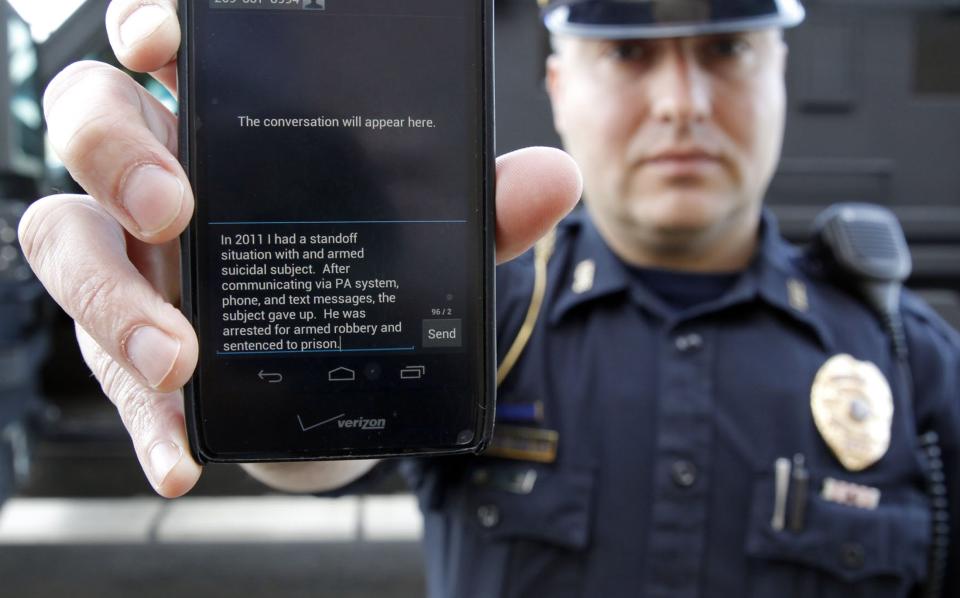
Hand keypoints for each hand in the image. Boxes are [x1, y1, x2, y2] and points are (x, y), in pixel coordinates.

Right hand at [18, 0, 581, 497]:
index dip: (145, 27)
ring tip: (179, 357)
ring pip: (68, 247)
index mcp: (223, 128)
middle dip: (114, 155)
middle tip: (175, 208)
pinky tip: (180, 458)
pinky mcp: (131, 353)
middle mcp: (159, 183)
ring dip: (114, 302)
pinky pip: (111, 380)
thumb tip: (556, 179)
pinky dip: (145, 423)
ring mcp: (134, 266)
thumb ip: (476, 208)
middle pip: (88, 125)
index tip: (162, 42)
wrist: (335, 373)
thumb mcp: (417, 236)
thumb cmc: (358, 276)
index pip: (159, 50)